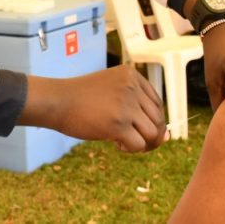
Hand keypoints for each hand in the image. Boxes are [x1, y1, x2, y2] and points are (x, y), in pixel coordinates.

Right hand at [20, 66, 167, 152]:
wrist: (57, 100)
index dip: (151, 120)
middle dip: (151, 135)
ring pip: (152, 133)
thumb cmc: (81, 98)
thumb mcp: (112, 91)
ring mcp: (126, 105)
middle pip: (158, 119)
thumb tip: (167, 137)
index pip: (157, 103)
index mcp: (132, 75)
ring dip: (142, 143)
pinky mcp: (118, 124)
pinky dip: (131, 149)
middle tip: (134, 141)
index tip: (136, 127)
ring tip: (124, 142)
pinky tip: (116, 145)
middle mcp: (132, 87)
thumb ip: (137, 109)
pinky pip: (138, 144)